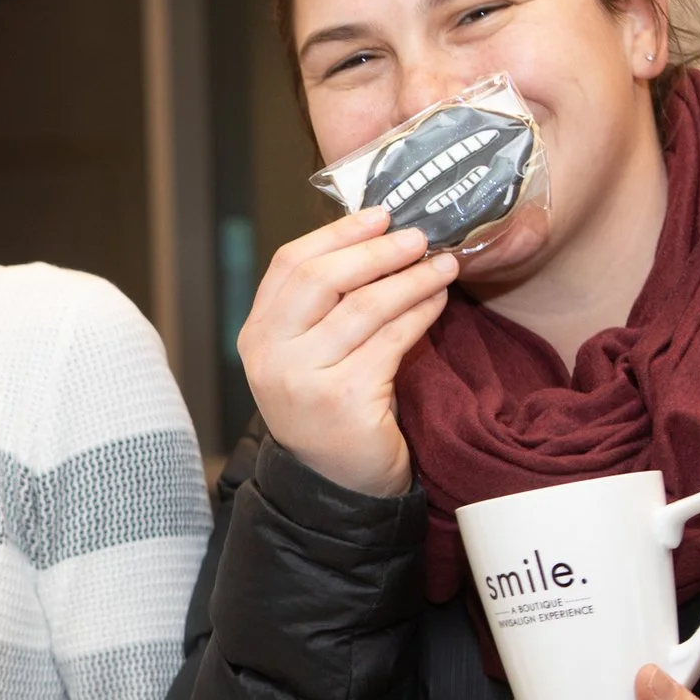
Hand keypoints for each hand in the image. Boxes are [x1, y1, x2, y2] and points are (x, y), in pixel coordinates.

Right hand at [237, 207, 458, 496]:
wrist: (339, 485)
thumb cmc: (333, 410)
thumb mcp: (311, 355)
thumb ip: (325, 306)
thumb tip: (380, 238)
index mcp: (257, 336)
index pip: (290, 265)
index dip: (337, 234)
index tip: (380, 214)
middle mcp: (269, 356)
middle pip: (322, 278)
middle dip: (376, 251)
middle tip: (418, 237)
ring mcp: (302, 380)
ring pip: (363, 307)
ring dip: (410, 279)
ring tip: (442, 265)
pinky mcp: (344, 400)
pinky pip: (390, 341)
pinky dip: (420, 313)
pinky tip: (438, 302)